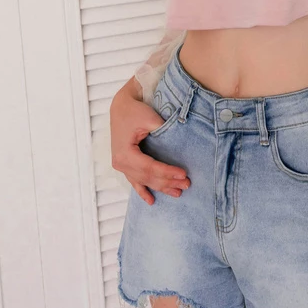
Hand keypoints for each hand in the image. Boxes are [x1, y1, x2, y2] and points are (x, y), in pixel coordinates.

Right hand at [109, 86, 190, 204]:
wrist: (121, 106)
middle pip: (147, 177)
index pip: (150, 167)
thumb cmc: (135, 111)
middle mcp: (120, 163)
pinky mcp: (123, 164)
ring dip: (160, 187)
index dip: (167, 172)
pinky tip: (151, 201)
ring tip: (178, 192)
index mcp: (124, 154)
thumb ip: (163, 133)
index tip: (184, 174)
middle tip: (186, 184)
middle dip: (167, 182)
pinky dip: (143, 191)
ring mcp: (120, 165)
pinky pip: (134, 181)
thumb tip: (181, 146)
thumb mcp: (149, 119)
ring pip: (143, 181)